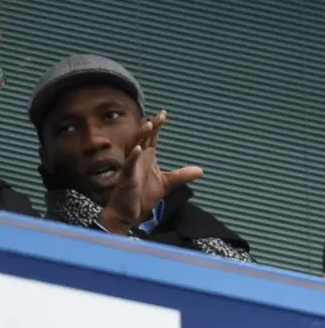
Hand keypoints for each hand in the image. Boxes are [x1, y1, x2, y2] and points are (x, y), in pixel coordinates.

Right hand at [99, 110, 203, 234]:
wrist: (129, 213)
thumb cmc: (142, 196)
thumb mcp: (166, 184)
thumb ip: (181, 175)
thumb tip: (201, 171)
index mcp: (147, 157)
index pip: (152, 137)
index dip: (157, 125)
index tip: (163, 113)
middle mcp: (138, 158)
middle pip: (143, 137)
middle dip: (151, 126)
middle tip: (159, 116)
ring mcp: (131, 167)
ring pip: (134, 146)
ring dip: (140, 136)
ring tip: (148, 125)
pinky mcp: (126, 178)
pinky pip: (128, 165)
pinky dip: (133, 157)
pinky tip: (138, 149)